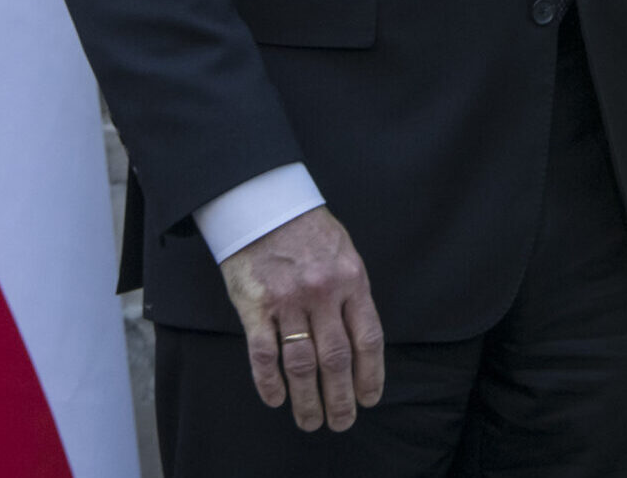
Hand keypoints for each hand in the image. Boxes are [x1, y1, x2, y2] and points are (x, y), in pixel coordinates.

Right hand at [217, 206, 385, 431]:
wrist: (264, 203)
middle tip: (341, 422)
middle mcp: (323, 293)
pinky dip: (270, 381)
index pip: (368, 339)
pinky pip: (264, 353)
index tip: (369, 399)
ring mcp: (289, 300)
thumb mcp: (344, 253)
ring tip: (310, 421)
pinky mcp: (255, 305)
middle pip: (337, 359)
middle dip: (341, 398)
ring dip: (307, 399)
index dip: (370, 375)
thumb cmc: (307, 230)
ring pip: (301, 363)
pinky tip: (276, 399)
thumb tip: (361, 340)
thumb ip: (352, 293)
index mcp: (352, 280)